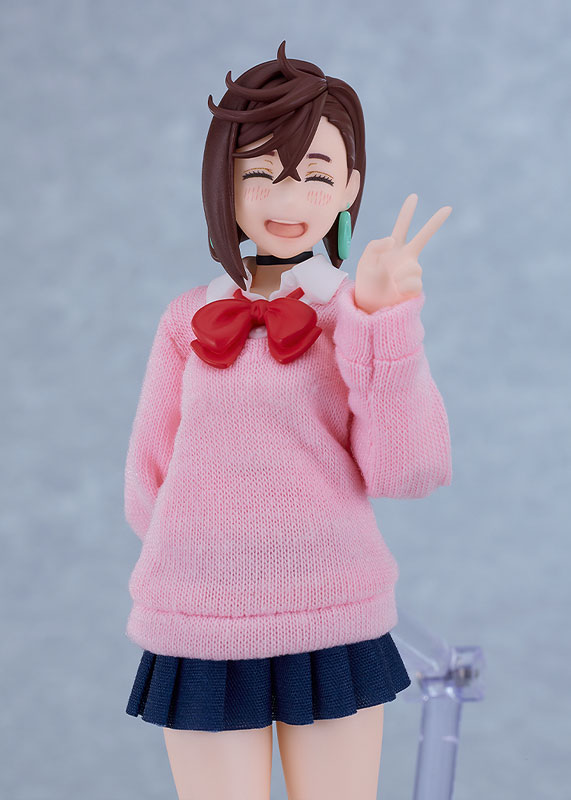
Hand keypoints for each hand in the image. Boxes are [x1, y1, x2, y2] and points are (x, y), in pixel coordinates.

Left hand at [354, 194, 451, 312]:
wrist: (371, 305)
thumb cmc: (367, 283)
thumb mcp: (365, 261)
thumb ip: (375, 245)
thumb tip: (393, 240)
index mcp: (393, 248)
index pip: (401, 227)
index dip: (407, 213)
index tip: (414, 197)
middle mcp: (405, 257)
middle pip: (423, 237)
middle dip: (435, 223)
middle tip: (448, 208)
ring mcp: (412, 271)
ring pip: (413, 267)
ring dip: (400, 275)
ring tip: (391, 282)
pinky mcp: (416, 286)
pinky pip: (414, 282)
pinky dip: (403, 285)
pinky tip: (397, 290)